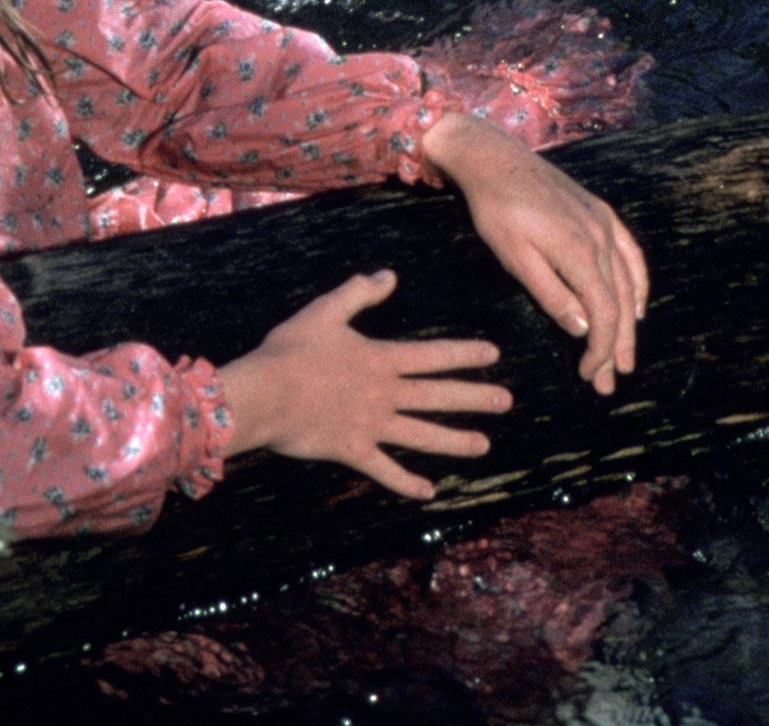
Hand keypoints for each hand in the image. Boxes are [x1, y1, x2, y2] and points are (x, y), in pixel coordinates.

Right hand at [216, 269, 509, 499]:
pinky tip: (429, 492)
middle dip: (475, 398)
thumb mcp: (325, 311)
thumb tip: (390, 276)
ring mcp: (371, 425)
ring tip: (484, 445)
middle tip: (507, 402)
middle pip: (438, 396)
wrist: (261, 394)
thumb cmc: (290, 351)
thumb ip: (359, 293)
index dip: (465, 354)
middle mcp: (384, 393)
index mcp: (381, 359)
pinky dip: (407, 483)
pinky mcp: (352, 450)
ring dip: (455, 441)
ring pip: (422, 435)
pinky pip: (385, 470)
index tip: (494, 355)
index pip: (434, 355)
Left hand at [420, 112, 649, 394]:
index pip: (603, 312)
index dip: (600, 348)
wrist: (495, 159)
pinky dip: (638, 284)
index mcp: (579, 251)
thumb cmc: (496, 211)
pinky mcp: (601, 212)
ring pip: (627, 282)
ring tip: (626, 357)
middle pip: (619, 302)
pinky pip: (630, 254)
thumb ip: (552, 294)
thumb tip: (583, 329)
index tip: (589, 374)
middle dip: (616, 346)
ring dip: (628, 324)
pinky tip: (637, 306)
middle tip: (609, 382)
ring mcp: (605, 222)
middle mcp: (601, 236)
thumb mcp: (515, 257)